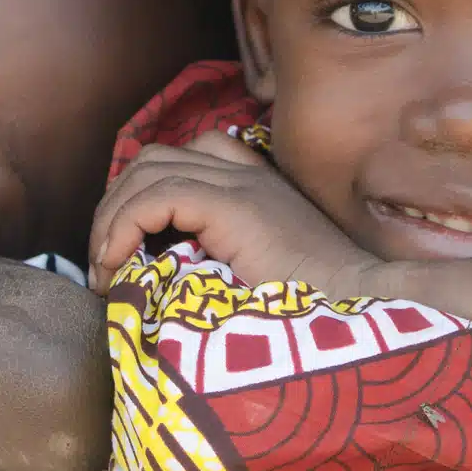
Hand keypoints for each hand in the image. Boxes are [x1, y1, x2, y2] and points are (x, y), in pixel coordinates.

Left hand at [89, 133, 384, 296]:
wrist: (366, 312)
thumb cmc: (316, 313)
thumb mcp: (257, 277)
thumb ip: (219, 262)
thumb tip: (154, 281)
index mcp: (257, 187)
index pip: (182, 161)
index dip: (138, 200)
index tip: (122, 260)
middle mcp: (248, 174)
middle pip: (154, 157)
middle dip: (116, 205)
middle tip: (106, 264)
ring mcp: (243, 184)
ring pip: (148, 169)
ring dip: (112, 218)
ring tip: (107, 271)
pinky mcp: (235, 204)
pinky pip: (155, 196)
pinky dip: (123, 228)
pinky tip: (120, 268)